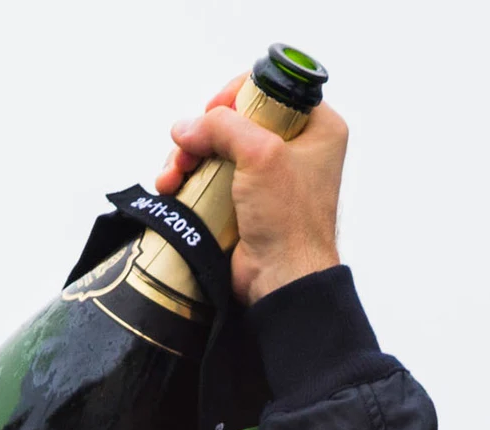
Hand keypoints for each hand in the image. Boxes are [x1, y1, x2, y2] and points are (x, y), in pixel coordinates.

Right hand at [157, 74, 346, 304]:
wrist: (281, 278)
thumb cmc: (290, 222)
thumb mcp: (262, 155)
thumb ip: (223, 126)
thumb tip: (186, 127)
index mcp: (317, 128)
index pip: (270, 90)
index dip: (235, 96)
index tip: (214, 114)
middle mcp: (296, 148)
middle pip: (235, 118)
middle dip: (202, 133)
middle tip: (188, 150)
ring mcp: (269, 175)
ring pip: (215, 146)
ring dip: (187, 157)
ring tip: (173, 176)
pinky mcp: (246, 198)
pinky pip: (209, 174)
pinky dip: (187, 177)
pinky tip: (171, 187)